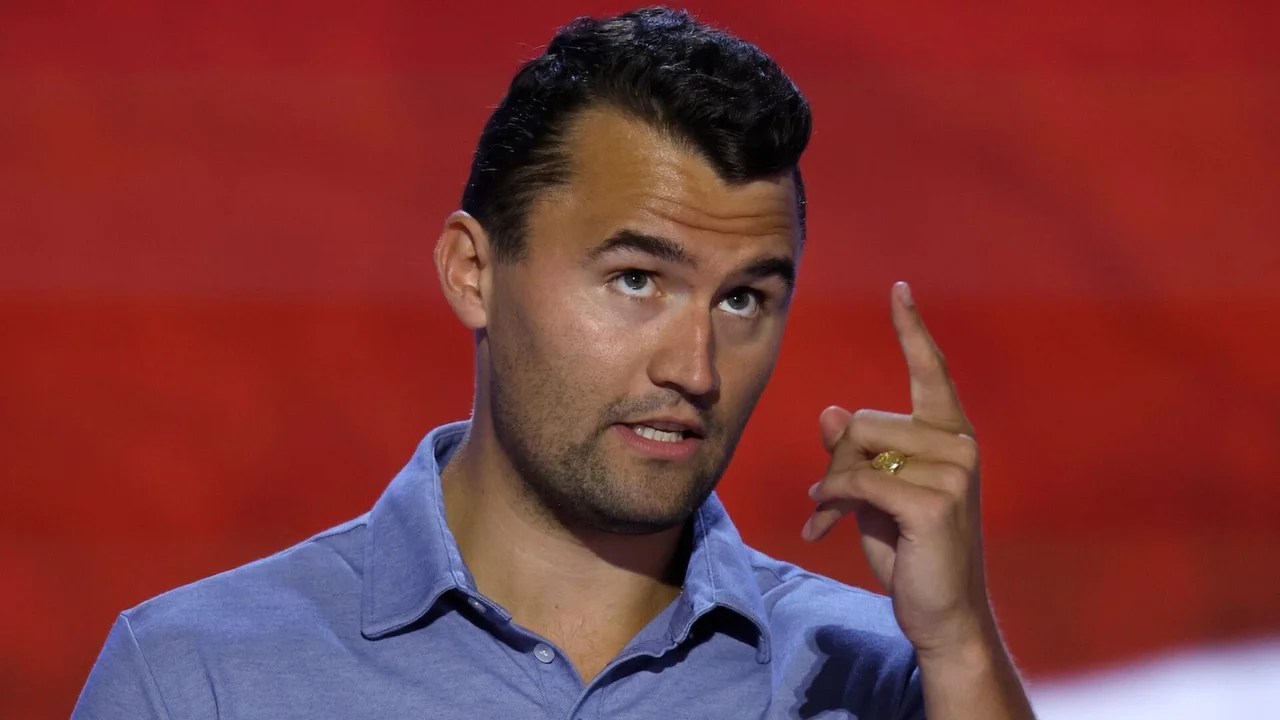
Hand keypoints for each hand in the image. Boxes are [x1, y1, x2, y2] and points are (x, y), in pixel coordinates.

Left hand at [803, 281, 992, 656]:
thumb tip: (830, 412)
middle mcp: (958, 444)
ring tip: (828, 517)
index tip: (900, 288)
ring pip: (856, 448)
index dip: (911, 329)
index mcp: (950, 434)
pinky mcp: (935, 501)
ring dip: (831, 487)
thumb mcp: (876, 493)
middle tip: (830, 501)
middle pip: (862, 421)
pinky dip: (833, 502)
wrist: (940, 613)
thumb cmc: (909, 550)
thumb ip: (858, 452)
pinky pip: (858, 481)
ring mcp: (953, 471)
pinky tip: (823, 527)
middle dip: (835, 463)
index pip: (930, 369)